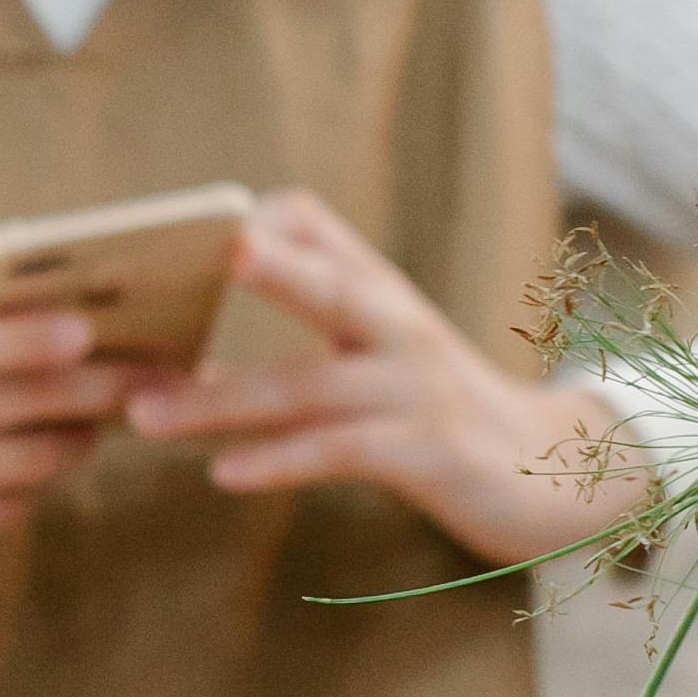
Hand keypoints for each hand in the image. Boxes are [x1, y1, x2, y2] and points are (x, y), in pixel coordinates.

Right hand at [0, 230, 134, 610]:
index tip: (89, 331)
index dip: (41, 338)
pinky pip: (6, 510)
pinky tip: (43, 459)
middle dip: (99, 385)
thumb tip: (5, 273)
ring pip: (31, 460)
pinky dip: (34, 483)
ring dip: (78, 435)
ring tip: (98, 414)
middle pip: (25, 401)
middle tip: (151, 371)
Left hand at [121, 187, 647, 567]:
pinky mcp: (429, 453)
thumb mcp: (379, 361)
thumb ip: (302, 347)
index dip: (252, 222)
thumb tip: (183, 367)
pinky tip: (225, 474)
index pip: (311, 223)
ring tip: (146, 413)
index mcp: (378, 293)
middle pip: (325, 286)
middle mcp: (399, 326)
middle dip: (261, 273)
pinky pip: (342, 452)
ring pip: (310, 385)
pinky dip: (281, 460)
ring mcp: (416, 388)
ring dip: (219, 402)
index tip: (177, 234)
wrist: (551, 472)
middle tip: (185, 265)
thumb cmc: (439, 417)